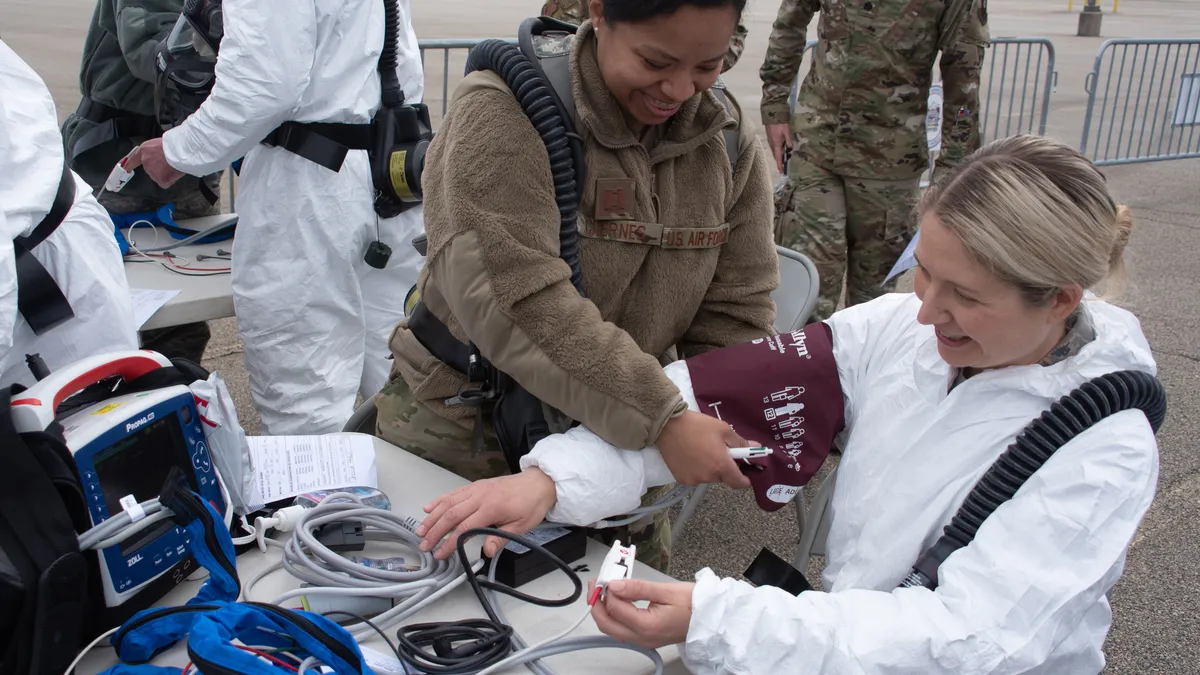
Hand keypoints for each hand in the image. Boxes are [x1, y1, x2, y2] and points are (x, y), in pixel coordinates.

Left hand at [124, 138, 185, 187]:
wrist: (181, 151)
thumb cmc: (174, 144)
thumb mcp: (159, 143)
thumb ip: (154, 152)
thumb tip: (157, 157)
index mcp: (144, 150)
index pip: (133, 160)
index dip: (128, 166)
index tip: (124, 170)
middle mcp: (145, 161)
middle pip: (150, 169)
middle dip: (159, 167)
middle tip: (168, 161)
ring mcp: (152, 172)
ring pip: (158, 176)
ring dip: (165, 173)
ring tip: (173, 165)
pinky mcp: (160, 180)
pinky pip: (164, 183)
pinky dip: (169, 180)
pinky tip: (173, 173)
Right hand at [416, 468, 557, 559]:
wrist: (538, 483)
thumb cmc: (531, 505)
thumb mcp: (521, 526)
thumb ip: (501, 538)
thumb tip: (485, 551)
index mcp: (492, 508)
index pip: (464, 528)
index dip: (450, 543)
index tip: (440, 554)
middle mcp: (480, 496)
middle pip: (451, 515)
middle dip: (435, 531)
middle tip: (424, 546)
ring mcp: (476, 489)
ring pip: (448, 502)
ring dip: (432, 517)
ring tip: (420, 531)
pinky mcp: (475, 485)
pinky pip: (454, 493)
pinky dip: (440, 500)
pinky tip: (428, 508)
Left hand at [590, 578, 694, 648]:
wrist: (710, 618)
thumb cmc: (693, 603)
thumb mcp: (665, 590)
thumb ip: (637, 588)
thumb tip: (615, 585)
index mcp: (647, 626)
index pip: (615, 609)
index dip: (607, 591)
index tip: (608, 576)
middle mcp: (642, 638)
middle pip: (606, 625)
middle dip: (596, 604)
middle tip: (594, 584)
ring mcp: (643, 640)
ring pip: (612, 629)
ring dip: (603, 610)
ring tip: (602, 590)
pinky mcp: (645, 638)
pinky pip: (621, 630)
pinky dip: (613, 616)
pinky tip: (615, 601)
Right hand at [656, 411, 751, 488]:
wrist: (667, 426)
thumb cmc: (697, 425)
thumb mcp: (723, 429)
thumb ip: (740, 442)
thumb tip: (755, 449)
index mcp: (721, 465)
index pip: (739, 483)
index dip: (745, 479)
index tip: (746, 473)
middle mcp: (708, 477)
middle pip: (723, 477)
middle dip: (724, 467)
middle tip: (719, 451)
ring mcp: (694, 480)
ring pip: (709, 477)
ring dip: (710, 468)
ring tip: (701, 451)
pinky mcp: (681, 479)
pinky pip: (695, 476)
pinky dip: (696, 469)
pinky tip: (690, 456)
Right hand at [765, 123, 791, 173]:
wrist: (771, 114)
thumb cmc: (780, 122)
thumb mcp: (787, 130)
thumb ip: (789, 139)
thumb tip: (790, 148)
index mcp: (776, 143)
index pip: (778, 157)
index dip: (780, 164)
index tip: (781, 171)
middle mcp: (772, 143)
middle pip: (775, 155)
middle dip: (779, 161)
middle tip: (783, 167)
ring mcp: (770, 140)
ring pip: (774, 151)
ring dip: (778, 156)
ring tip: (782, 160)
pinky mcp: (770, 137)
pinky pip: (773, 147)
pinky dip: (777, 151)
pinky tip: (780, 150)